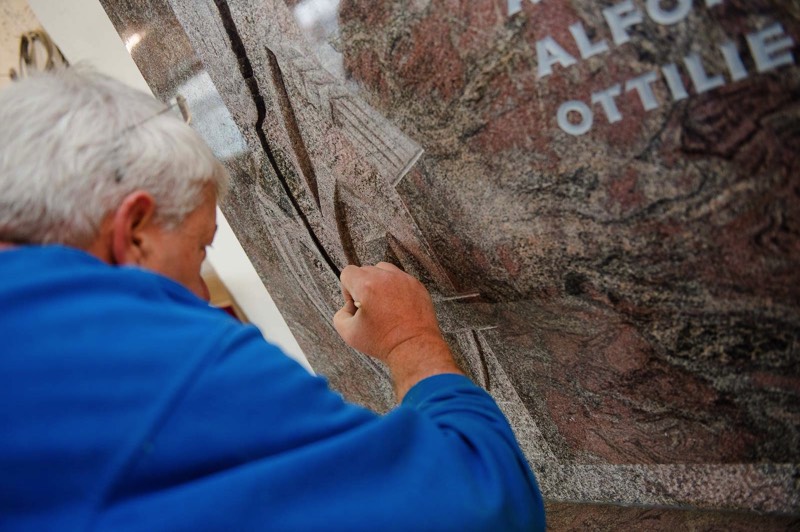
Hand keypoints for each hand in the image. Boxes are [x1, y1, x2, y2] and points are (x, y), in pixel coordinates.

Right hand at [333, 262, 462, 399]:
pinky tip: (397, 307)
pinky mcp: (417, 285)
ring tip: (383, 304)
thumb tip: (349, 306)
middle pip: (365, 270)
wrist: (413, 348)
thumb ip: (340, 314)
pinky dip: (396, 288)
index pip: (348, 272)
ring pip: (384, 270)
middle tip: (369, 308)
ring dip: (379, 283)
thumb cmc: (383, 342)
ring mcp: (404, 280)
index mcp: (367, 286)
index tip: (355, 304)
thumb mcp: (348, 333)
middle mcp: (386, 278)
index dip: (347, 289)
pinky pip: (400, 278)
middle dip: (363, 287)